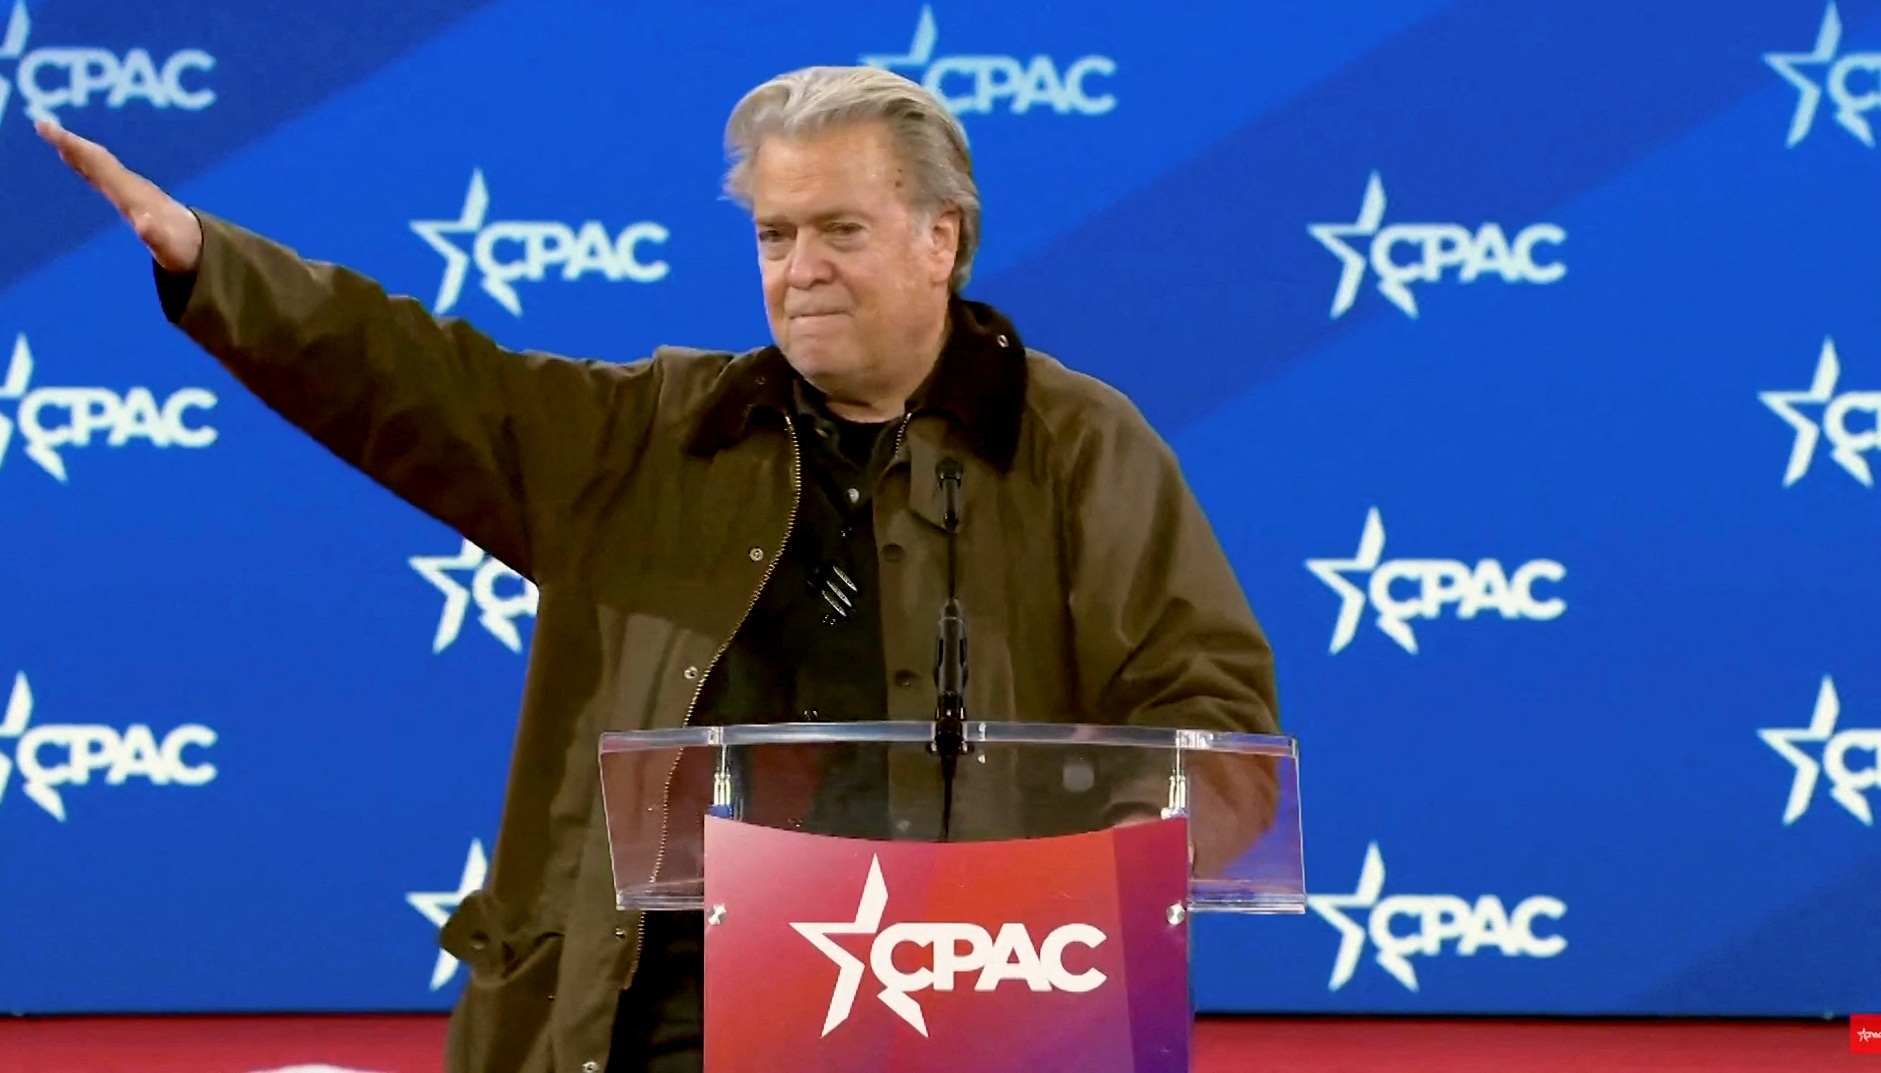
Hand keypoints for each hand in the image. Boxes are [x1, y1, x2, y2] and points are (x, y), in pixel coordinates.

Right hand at [37, 119, 202, 273]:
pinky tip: (76, 161)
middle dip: (71, 143)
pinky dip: (86, 164)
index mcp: (133, 193)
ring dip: (77, 151)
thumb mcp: (168, 245)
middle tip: (43, 125)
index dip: (74, 146)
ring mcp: (132, 191)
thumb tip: (145, 224)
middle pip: (97, 159)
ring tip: (54, 138)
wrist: (203, 247)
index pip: (99, 163)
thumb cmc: (183, 248)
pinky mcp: (131, 199)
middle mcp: (132, 186)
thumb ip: (156, 235)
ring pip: (99, 165)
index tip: (49, 128)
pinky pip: (103, 175)